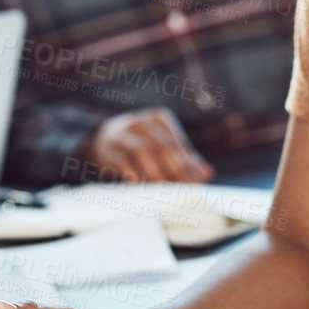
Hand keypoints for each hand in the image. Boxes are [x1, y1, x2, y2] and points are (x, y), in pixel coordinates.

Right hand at [84, 109, 212, 183]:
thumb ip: (184, 158)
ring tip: (165, 189)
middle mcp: (141, 122)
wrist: (101, 140)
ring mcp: (122, 134)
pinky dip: (134, 175)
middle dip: (175, 170)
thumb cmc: (140, 145)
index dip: (188, 163)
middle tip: (184, 189)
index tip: (197, 182)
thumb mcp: (161, 145)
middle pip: (162, 147)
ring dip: (155, 173)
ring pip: (143, 152)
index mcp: (159, 119)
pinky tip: (142, 185)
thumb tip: (207, 173)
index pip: (176, 142)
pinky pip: (123, 162)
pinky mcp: (108, 149)